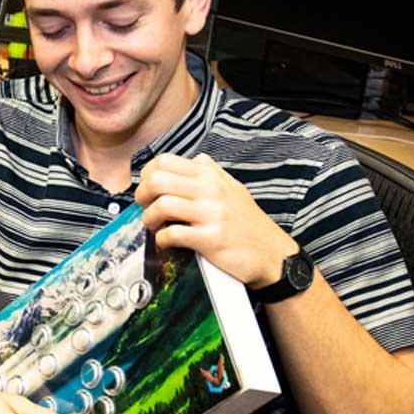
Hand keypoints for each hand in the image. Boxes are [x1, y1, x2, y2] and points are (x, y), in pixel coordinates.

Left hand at [134, 153, 297, 288]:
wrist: (271, 253)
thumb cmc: (248, 223)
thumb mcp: (233, 188)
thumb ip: (211, 172)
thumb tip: (194, 159)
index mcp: (211, 175)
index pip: (165, 161)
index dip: (147, 174)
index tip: (147, 189)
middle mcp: (210, 190)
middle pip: (157, 180)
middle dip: (142, 196)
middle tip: (146, 207)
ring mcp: (210, 214)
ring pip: (161, 205)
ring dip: (149, 219)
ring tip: (155, 226)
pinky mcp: (210, 239)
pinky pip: (172, 234)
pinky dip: (162, 240)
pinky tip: (166, 243)